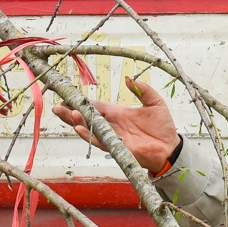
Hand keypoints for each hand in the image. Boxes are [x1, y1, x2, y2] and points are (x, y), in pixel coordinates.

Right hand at [53, 75, 180, 171]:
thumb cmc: (163, 127)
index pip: (95, 106)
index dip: (82, 102)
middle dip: (71, 112)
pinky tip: (79, 128)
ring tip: (67, 114)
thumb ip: (142, 90)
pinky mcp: (116, 147)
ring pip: (89, 128)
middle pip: (87, 117)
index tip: (68, 96)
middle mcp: (112, 124)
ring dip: (77, 122)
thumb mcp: (155, 102)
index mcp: (118, 113)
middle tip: (57, 107)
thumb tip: (129, 78)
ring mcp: (112, 136)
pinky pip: (98, 140)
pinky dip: (88, 134)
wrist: (170, 148)